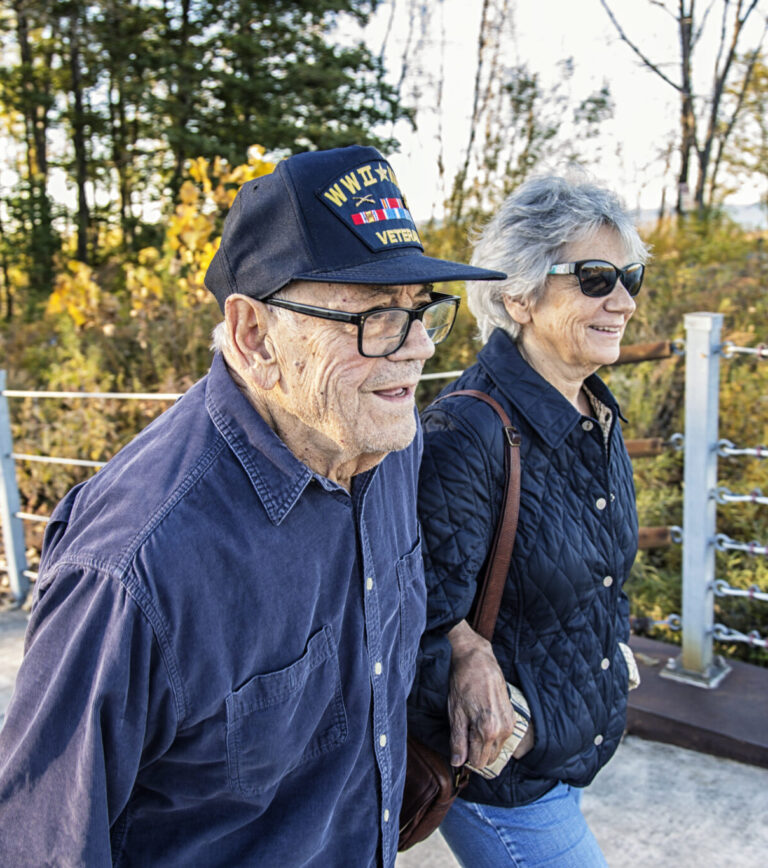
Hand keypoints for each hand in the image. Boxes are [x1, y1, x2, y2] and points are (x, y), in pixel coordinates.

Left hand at [446, 620, 516, 768]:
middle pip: (490, 758)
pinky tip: (483, 720)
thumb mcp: (455, 714)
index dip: (467, 757)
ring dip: (486, 744)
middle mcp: (503, 730)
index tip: (460, 746)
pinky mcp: (513, 716)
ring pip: (497, 748)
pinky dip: (493, 735)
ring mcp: (510, 723)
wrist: (477, 661)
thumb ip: (458, 741)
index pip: (479, 762)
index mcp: (487, 731)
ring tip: (474, 725)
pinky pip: (503, 737)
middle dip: (477, 752)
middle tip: (465, 734)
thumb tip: (457, 762)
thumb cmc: (464, 685)